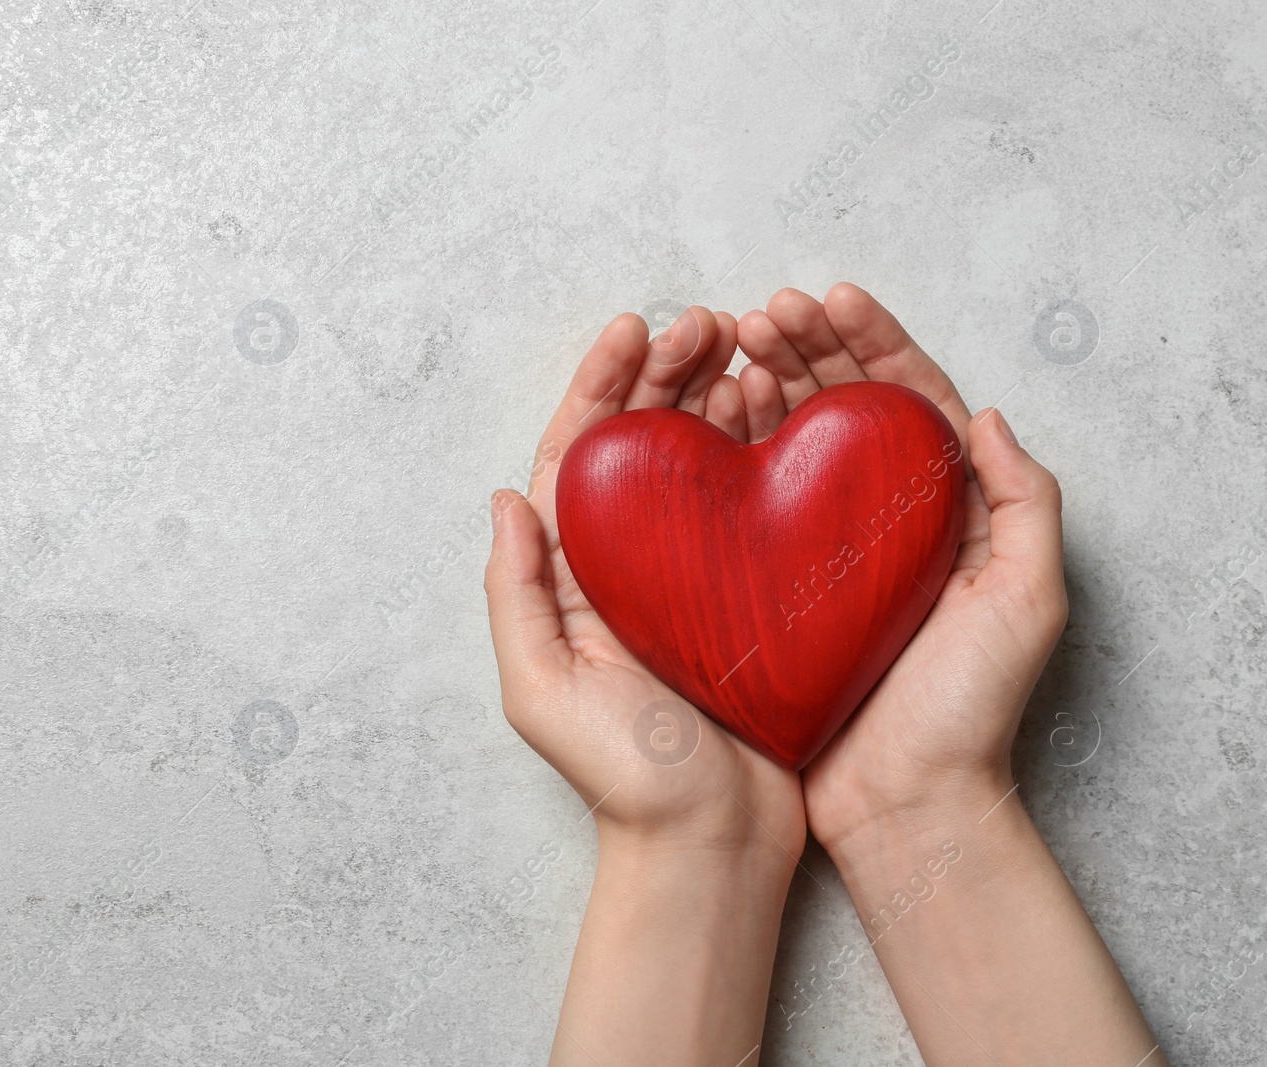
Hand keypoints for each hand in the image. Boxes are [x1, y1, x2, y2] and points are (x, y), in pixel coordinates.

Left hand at [484, 306, 803, 859]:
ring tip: (749, 347)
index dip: (601, 384)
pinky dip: (766, 452)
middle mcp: (629, 566)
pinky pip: (755, 505)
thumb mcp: (542, 689)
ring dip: (718, 396)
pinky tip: (785, 412)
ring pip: (701, 463)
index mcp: (571, 578)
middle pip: (641, 443)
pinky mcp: (752, 596)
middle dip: (666, 372)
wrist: (710, 848)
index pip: (579, 456)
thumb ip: (514, 592)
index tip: (633, 327)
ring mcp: (693, 578)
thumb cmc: (628, 779)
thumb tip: (504, 496)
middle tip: (707, 322)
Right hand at [729, 283, 1066, 847]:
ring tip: (726, 348)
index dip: (871, 340)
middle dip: (804, 346)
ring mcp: (823, 550)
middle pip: (843, 406)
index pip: (909, 398)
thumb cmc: (966, 709)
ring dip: (762, 384)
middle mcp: (882, 520)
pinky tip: (710, 419)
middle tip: (760, 313)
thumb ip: (1025, 503)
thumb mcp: (1026, 600)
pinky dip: (731, 452)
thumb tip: (986, 415)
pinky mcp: (774, 585)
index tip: (830, 297)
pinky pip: (750, 502)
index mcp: (946, 510)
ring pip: (790, 443)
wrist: (904, 803)